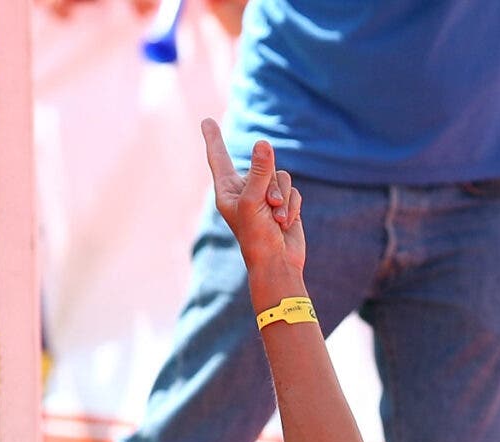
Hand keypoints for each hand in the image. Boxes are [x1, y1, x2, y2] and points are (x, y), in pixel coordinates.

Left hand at [198, 119, 304, 276]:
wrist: (278, 263)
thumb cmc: (257, 236)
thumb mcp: (254, 201)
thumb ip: (259, 171)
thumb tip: (263, 143)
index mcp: (228, 190)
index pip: (219, 158)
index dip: (214, 139)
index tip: (206, 120)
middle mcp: (246, 190)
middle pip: (262, 165)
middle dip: (270, 185)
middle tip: (269, 206)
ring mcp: (266, 196)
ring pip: (281, 177)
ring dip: (283, 198)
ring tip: (277, 218)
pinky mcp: (284, 203)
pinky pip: (293, 191)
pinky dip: (292, 206)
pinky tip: (286, 223)